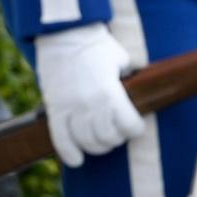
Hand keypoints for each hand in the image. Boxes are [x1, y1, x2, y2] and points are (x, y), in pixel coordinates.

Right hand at [35, 23, 145, 167]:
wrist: (64, 35)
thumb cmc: (97, 46)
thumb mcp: (122, 59)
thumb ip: (130, 77)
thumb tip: (141, 86)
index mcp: (111, 91)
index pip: (128, 124)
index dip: (135, 130)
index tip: (136, 128)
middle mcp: (90, 103)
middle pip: (107, 137)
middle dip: (116, 139)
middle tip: (118, 134)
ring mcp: (71, 108)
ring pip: (86, 141)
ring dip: (97, 147)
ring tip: (102, 143)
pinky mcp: (55, 108)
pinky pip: (60, 138)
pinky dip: (69, 153)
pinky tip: (77, 161)